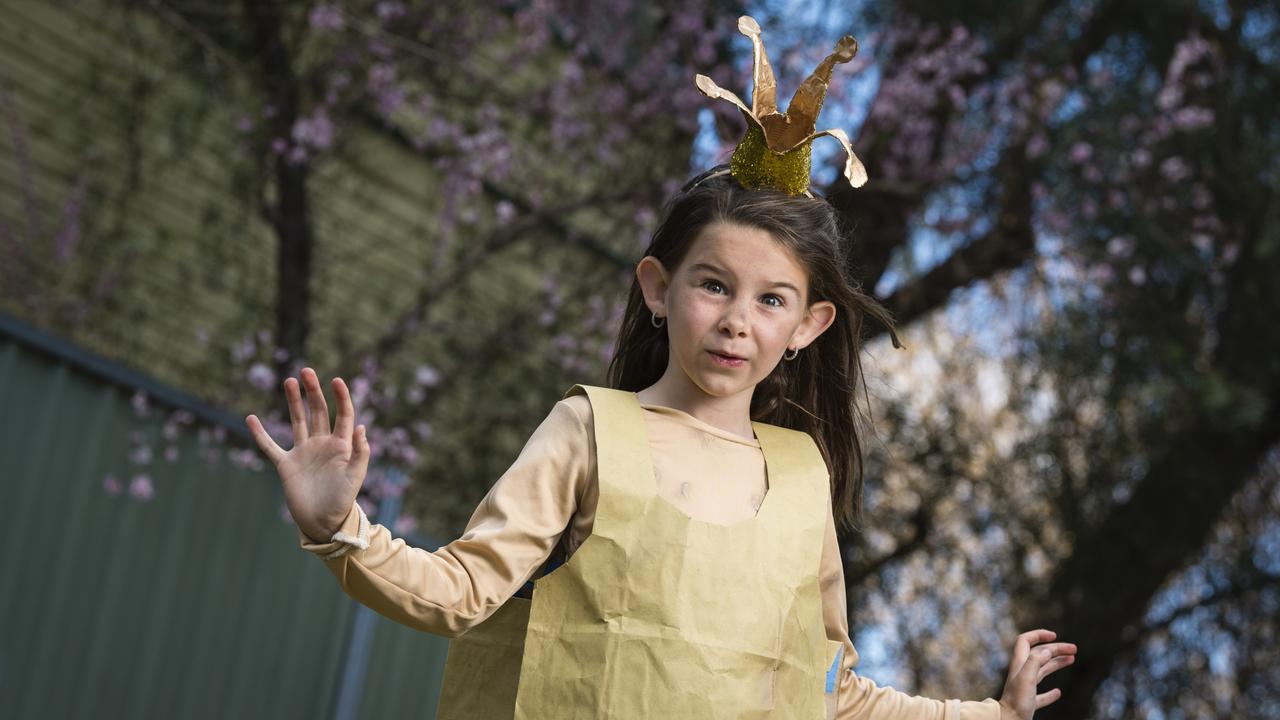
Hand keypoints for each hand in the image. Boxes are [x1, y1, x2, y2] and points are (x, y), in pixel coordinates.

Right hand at [245, 367, 370, 542]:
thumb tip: (361, 427)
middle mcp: (322, 444)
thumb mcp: (355, 477)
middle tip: (306, 371)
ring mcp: (303, 452)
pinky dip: (260, 433)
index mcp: (341, 445)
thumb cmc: (342, 501)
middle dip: (313, 391)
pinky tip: (251, 418)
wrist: (323, 523)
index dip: (341, 397)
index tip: (336, 380)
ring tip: (289, 381)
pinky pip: (270, 446)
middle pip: (318, 411)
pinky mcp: (286, 464)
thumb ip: (360, 453)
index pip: (342, 415)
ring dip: (293, 401)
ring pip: (297, 421)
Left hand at [998, 629, 1076, 718]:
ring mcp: (1026, 688)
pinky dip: (1050, 693)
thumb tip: (1047, 649)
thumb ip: (1035, 661)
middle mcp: (1022, 673)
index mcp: (1020, 664)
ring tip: (1072, 660)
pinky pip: (1041, 695)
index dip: (1038, 635)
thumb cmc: (1016, 700)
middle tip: (1074, 649)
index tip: (1054, 636)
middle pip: (1039, 655)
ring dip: (1057, 664)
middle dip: (1056, 649)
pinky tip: (1058, 692)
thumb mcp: (1027, 677)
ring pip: (1043, 671)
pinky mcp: (1029, 702)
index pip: (1025, 641)